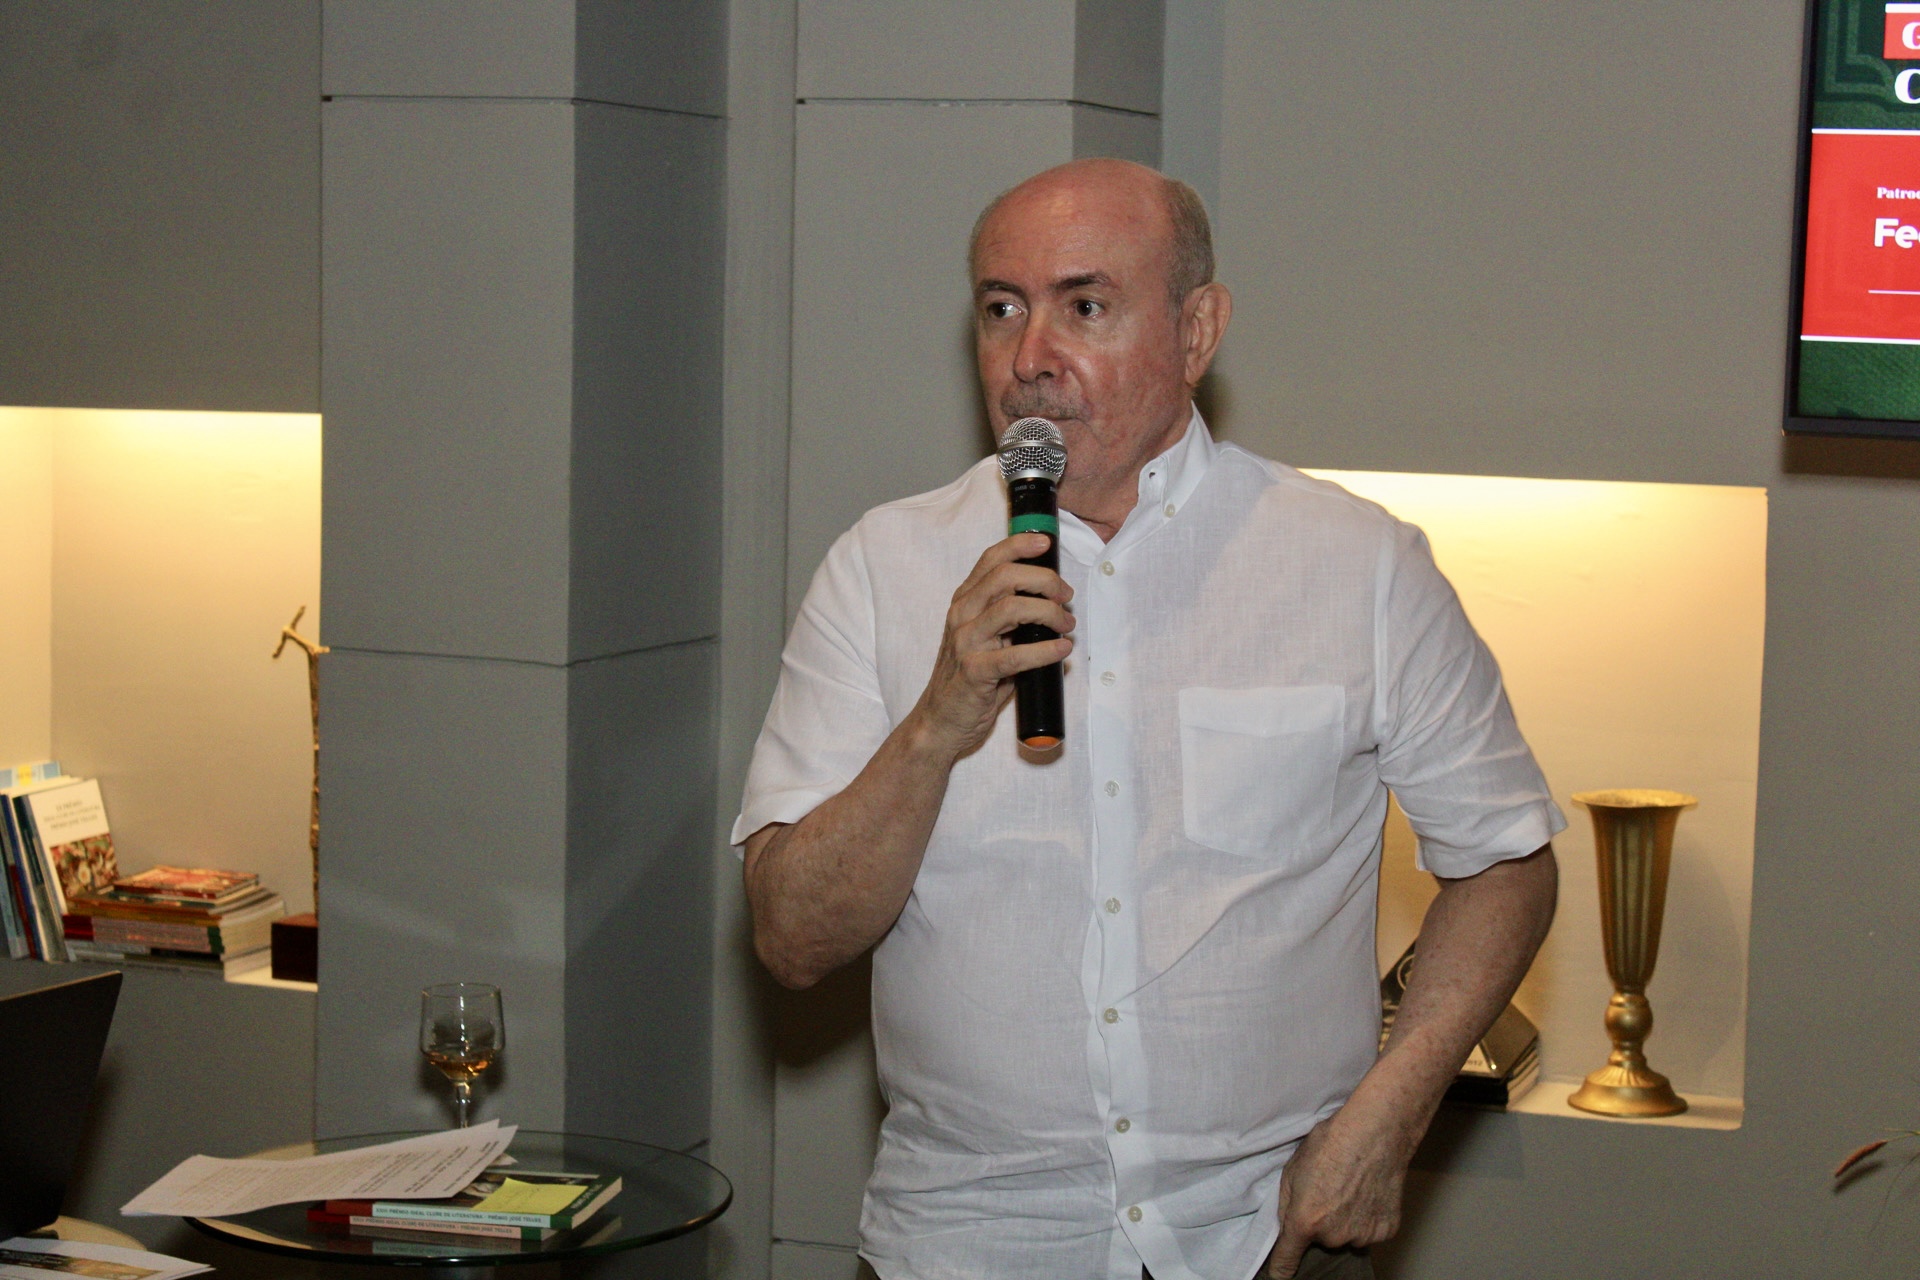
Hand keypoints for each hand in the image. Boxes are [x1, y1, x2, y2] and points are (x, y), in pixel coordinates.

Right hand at [910, 533, 1073, 759]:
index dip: (1020, 545)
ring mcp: (966, 642)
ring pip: (1012, 607)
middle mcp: (961, 616)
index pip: (991, 560)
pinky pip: (1015, 655)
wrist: (940, 721)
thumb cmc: (970, 679)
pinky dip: (1045, 651)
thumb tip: (1055, 604)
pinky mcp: (975, 672)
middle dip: (1045, 580)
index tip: (1046, 543)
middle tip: (1066, 595)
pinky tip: (1062, 650)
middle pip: (1005, 576)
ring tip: (1066, 624)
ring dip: (1049, 612)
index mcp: (964, 602)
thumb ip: (1010, 619)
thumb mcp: (986, 638)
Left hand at [1264, 1109, 1407, 1277]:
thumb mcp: (1292, 1169)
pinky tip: (1368, 1193)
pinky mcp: (1385, 1231)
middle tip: (1329, 1192)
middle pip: (1322, 1241)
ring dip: (1347, 1222)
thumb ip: (1285, 1204)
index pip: (1286, 1260)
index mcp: (1305, 1220)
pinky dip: (1369, 1218)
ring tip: (1351, 1189)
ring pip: (1347, 1237)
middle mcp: (1333, 1235)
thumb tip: (1284, 1225)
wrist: (1375, 1132)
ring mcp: (1361, 1235)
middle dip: (1321, 1223)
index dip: (1281, 1268)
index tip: (1280, 1272)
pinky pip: (1370, 1232)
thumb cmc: (1331, 1143)